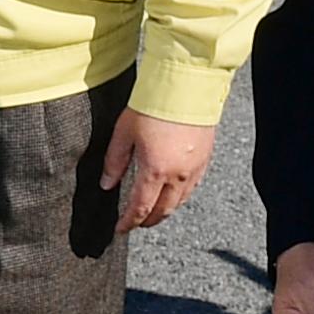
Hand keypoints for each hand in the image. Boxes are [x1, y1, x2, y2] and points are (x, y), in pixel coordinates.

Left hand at [99, 110, 213, 232]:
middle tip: (136, 223)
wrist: (187, 85)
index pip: (140, 208)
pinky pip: (193, 188)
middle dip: (147, 221)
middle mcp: (178, 175)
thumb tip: (107, 184)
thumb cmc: (153, 104)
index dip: (129, 222)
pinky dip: (181, 197)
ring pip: (180, 202)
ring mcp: (195, 168)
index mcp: (155, 170)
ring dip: (165, 211)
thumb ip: (115, 161)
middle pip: (163, 211)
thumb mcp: (124, 132)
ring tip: (153, 211)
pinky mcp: (206, 158)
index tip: (120, 229)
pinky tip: (174, 194)